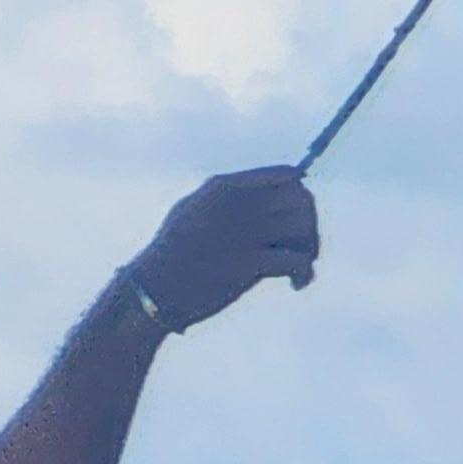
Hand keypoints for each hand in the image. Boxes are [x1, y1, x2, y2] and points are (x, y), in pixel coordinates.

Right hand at [124, 167, 320, 330]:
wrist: (153, 289)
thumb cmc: (169, 256)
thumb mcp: (192, 212)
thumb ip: (222, 201)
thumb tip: (251, 199)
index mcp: (226, 186)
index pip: (286, 174)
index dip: (300, 195)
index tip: (297, 219)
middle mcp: (240, 203)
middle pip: (302, 198)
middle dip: (309, 224)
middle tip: (302, 250)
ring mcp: (245, 232)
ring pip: (304, 226)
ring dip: (310, 248)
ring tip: (299, 270)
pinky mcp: (249, 263)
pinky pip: (297, 260)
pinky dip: (304, 272)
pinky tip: (296, 284)